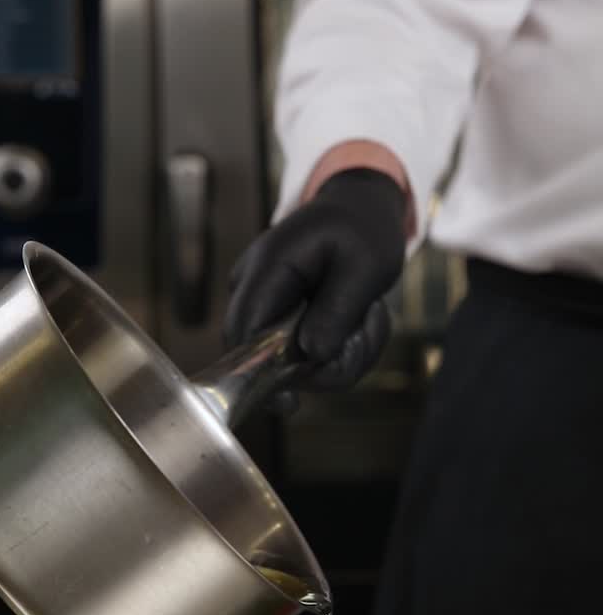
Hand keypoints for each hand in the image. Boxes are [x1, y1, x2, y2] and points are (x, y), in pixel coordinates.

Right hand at [224, 168, 406, 410]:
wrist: (360, 211)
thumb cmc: (364, 230)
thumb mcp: (366, 266)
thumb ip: (337, 310)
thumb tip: (311, 355)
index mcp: (270, 265)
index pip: (244, 330)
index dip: (258, 372)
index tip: (288, 402)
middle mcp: (254, 285)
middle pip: (261, 355)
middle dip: (319, 365)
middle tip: (365, 333)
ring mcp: (263, 303)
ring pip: (289, 363)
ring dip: (340, 355)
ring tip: (369, 318)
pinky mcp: (278, 320)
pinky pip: (302, 356)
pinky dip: (339, 350)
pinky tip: (359, 321)